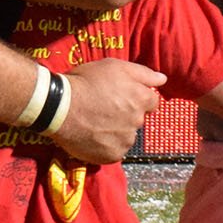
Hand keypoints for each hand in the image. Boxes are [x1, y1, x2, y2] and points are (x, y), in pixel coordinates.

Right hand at [49, 60, 166, 164]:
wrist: (59, 107)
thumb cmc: (85, 82)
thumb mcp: (113, 66)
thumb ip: (142, 73)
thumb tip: (162, 79)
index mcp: (141, 99)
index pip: (152, 101)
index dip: (137, 96)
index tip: (121, 95)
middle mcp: (137, 121)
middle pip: (137, 118)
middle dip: (125, 113)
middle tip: (103, 106)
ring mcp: (125, 141)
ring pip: (126, 135)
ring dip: (116, 130)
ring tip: (95, 121)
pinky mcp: (112, 155)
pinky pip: (114, 150)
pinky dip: (106, 144)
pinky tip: (92, 134)